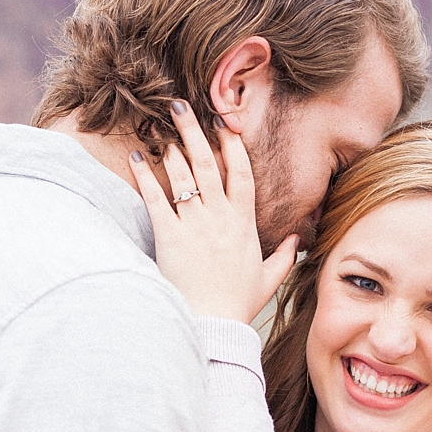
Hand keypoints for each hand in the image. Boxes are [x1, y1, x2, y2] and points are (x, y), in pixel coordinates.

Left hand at [127, 102, 297, 324]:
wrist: (214, 325)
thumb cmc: (237, 306)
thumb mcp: (268, 280)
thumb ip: (284, 257)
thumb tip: (295, 240)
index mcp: (243, 223)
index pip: (241, 172)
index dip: (232, 145)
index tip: (222, 124)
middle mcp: (220, 217)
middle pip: (208, 163)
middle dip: (194, 131)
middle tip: (180, 106)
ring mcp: (195, 224)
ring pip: (182, 175)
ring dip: (170, 149)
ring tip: (158, 131)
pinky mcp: (170, 236)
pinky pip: (155, 198)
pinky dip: (144, 176)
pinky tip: (135, 159)